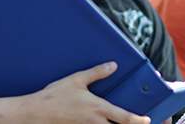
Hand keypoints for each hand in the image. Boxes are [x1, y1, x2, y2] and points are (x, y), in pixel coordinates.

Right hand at [20, 62, 150, 123]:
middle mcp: (95, 122)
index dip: (138, 120)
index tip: (147, 120)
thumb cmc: (55, 95)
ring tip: (122, 123)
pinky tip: (103, 123)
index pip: (124, 118)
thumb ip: (96, 73)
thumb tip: (112, 66)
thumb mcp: (76, 80)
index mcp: (98, 108)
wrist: (37, 112)